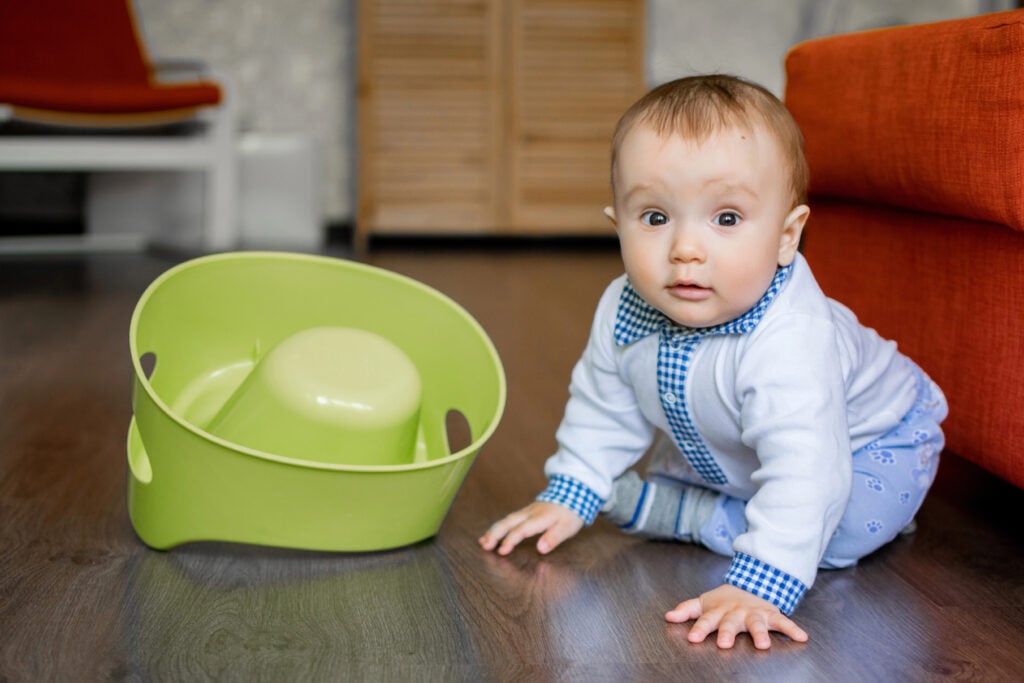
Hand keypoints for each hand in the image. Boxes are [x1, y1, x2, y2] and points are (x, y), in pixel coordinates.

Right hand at [479, 501, 583, 555]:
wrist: (571, 494)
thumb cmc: (569, 514)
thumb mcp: (567, 528)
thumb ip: (554, 538)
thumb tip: (540, 549)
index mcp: (539, 518)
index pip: (521, 530)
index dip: (510, 540)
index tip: (501, 551)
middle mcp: (529, 514)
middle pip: (508, 522)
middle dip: (495, 534)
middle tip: (484, 545)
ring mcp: (526, 512)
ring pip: (506, 520)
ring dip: (493, 530)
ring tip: (482, 541)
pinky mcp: (525, 512)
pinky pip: (509, 519)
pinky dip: (498, 526)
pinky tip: (492, 534)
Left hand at [665, 584, 807, 649]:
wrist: (750, 584)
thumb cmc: (724, 601)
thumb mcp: (704, 603)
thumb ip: (686, 610)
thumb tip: (668, 616)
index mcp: (718, 611)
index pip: (706, 620)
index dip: (700, 629)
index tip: (692, 638)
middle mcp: (736, 613)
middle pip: (731, 623)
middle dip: (728, 633)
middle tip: (725, 644)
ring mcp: (754, 613)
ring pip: (757, 624)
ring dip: (760, 633)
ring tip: (763, 645)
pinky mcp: (771, 615)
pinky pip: (783, 622)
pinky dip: (793, 629)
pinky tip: (802, 637)